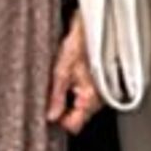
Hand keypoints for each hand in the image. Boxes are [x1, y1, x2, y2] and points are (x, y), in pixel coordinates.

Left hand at [45, 19, 101, 135]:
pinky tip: (72, 75)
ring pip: (82, 106)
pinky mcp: (101, 83)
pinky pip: (87, 95)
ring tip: (63, 78)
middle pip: (78, 117)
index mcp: (91, 97)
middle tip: (54, 91)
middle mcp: (100, 98)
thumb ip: (57, 96)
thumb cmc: (80, 43)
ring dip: (70, 98)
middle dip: (64, 108)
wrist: (92, 26)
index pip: (74, 125)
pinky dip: (77, 90)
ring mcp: (102, 91)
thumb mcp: (62, 70)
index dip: (59, 120)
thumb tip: (51, 115)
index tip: (49, 110)